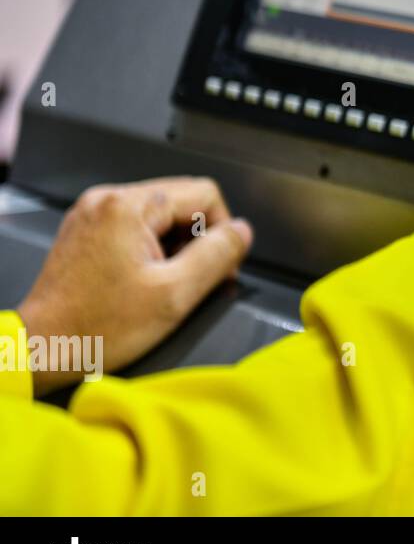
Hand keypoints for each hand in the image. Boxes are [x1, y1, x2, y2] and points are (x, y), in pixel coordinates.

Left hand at [17, 177, 252, 394]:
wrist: (40, 349)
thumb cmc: (97, 328)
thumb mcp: (175, 295)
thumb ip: (217, 256)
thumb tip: (242, 232)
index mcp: (128, 207)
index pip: (204, 194)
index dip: (222, 231)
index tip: (215, 267)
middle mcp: (106, 200)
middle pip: (181, 200)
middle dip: (196, 239)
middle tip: (191, 279)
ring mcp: (92, 213)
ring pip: (160, 214)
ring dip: (174, 245)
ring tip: (164, 282)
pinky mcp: (86, 230)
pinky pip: (135, 225)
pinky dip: (150, 248)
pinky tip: (144, 278)